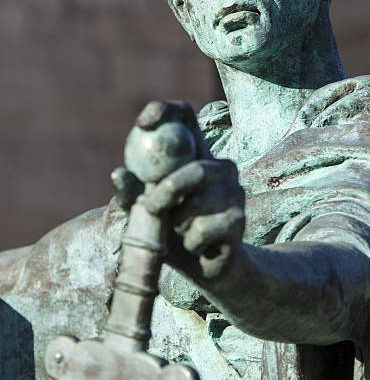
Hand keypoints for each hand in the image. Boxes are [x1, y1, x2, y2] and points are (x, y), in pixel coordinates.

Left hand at [136, 101, 244, 279]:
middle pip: (197, 168)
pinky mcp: (240, 218)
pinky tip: (198, 247)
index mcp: (196, 155)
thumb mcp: (147, 212)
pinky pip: (205, 229)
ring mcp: (235, 191)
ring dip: (178, 225)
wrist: (205, 269)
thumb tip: (119, 174)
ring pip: (198, 204)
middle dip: (169, 191)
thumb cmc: (172, 232)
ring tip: (181, 234)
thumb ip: (133, 194)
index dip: (164, 111)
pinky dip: (190, 243)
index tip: (140, 125)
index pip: (185, 116)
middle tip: (151, 208)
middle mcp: (221, 167)